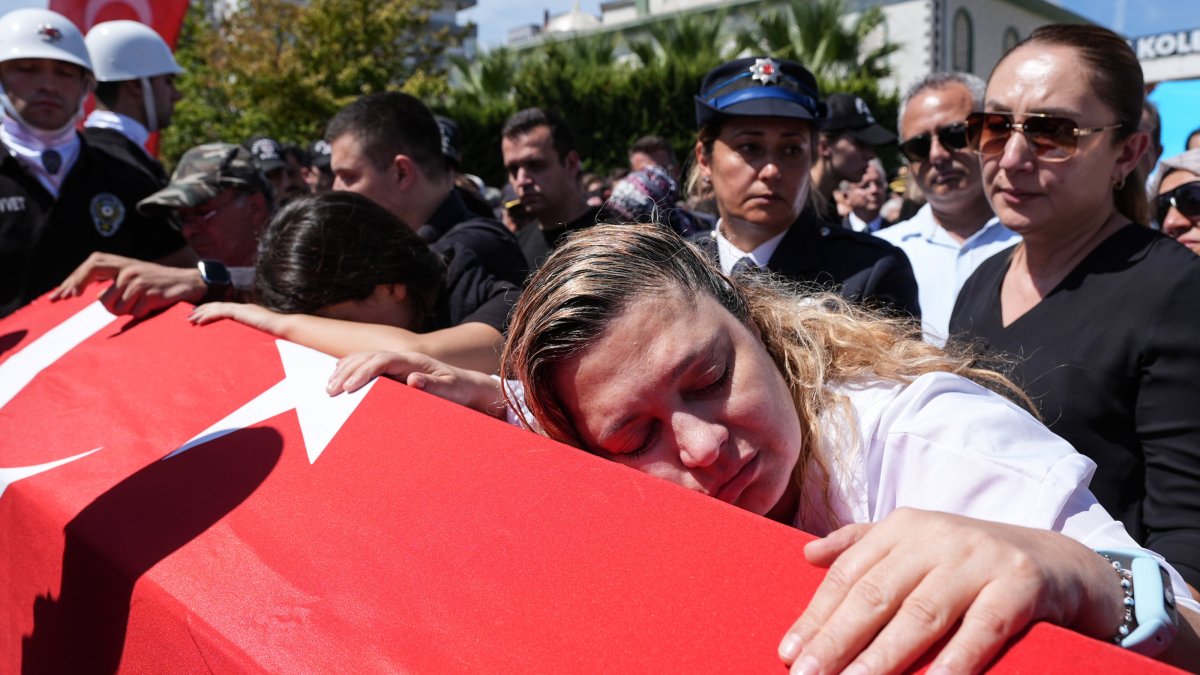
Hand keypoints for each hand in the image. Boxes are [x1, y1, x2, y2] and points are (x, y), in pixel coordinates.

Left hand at [51, 252, 205, 317]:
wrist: (188, 283)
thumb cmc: (158, 283)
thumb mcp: (134, 277)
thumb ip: (115, 283)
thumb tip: (94, 297)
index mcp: (123, 264)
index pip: (93, 264)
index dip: (75, 279)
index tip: (62, 294)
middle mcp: (128, 270)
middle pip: (102, 296)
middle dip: (99, 306)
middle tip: (85, 310)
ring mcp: (138, 282)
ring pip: (116, 308)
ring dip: (126, 312)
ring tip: (140, 304)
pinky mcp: (149, 294)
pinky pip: (134, 313)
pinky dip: (140, 314)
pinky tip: (151, 306)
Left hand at [188, 302, 282, 333]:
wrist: (283, 328)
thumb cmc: (276, 334)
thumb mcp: (259, 333)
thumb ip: (251, 334)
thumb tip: (246, 345)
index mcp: (246, 311)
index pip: (224, 308)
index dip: (211, 311)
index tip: (200, 316)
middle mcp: (242, 307)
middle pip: (217, 306)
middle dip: (202, 310)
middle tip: (190, 316)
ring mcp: (241, 308)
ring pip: (216, 307)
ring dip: (202, 313)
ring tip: (191, 319)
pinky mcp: (240, 312)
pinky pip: (220, 312)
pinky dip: (209, 316)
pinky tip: (200, 321)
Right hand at [327, 350, 502, 416]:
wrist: (466, 384)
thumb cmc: (459, 389)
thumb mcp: (451, 389)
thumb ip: (434, 385)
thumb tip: (412, 380)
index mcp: (414, 360)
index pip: (382, 360)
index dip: (364, 372)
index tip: (349, 388)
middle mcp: (403, 357)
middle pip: (368, 357)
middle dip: (347, 371)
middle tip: (331, 391)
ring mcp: (397, 361)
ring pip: (364, 358)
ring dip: (345, 369)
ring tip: (329, 386)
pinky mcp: (393, 369)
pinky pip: (367, 364)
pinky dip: (350, 369)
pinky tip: (337, 377)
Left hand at [778, 508, 1122, 674]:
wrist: (1061, 562)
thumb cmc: (973, 562)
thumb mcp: (918, 543)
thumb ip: (863, 545)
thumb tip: (808, 553)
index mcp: (904, 527)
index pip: (849, 574)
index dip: (817, 615)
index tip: (789, 652)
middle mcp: (937, 538)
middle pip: (875, 596)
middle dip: (835, 641)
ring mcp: (979, 560)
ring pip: (919, 616)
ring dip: (882, 658)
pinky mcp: (1019, 585)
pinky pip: (981, 631)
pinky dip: (954, 661)